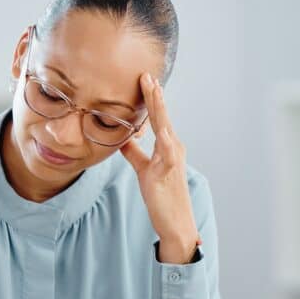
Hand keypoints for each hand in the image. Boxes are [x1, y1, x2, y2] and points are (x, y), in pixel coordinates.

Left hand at [119, 73, 199, 263]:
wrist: (176, 223)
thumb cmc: (162, 197)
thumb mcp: (144, 170)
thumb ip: (134, 153)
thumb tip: (123, 138)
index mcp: (167, 146)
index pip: (157, 118)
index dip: (150, 99)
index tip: (143, 79)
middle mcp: (174, 148)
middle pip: (162, 117)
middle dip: (154, 95)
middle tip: (146, 74)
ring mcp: (173, 159)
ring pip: (165, 128)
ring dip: (160, 108)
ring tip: (153, 90)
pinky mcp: (169, 173)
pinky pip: (168, 154)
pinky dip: (165, 140)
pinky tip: (162, 129)